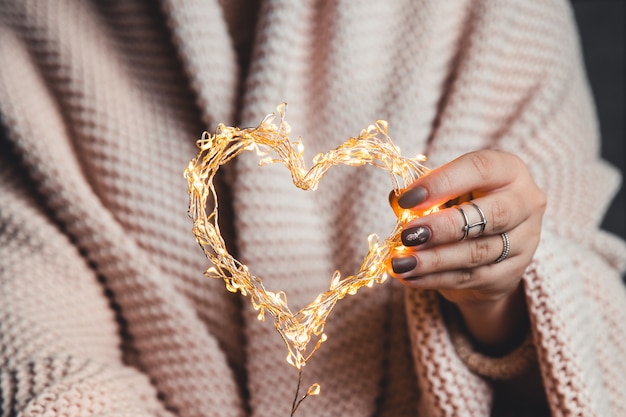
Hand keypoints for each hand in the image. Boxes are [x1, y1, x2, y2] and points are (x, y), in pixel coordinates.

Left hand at [388, 149, 545, 351]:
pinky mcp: (512, 273)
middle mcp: (526, 202)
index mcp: (508, 169)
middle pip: (491, 215)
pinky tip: (409, 277)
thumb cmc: (463, 203)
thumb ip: (424, 194)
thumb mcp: (447, 191)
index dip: (441, 183)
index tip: (407, 199)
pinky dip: (435, 279)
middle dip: (444, 227)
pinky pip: (471, 278)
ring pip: (478, 252)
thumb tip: (397, 200)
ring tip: (401, 263)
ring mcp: (524, 241)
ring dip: (434, 260)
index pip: (479, 169)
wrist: (491, 243)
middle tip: (408, 235)